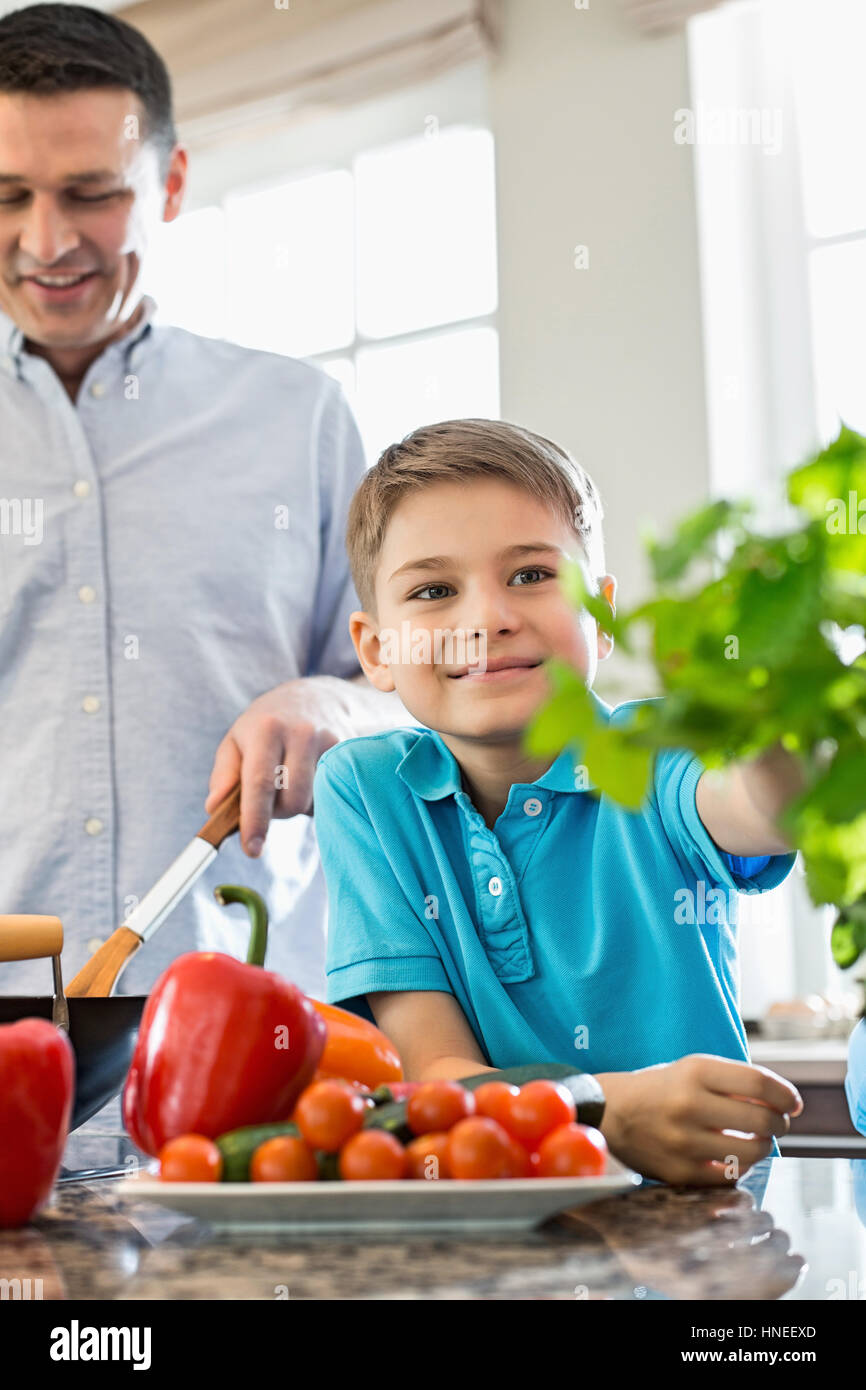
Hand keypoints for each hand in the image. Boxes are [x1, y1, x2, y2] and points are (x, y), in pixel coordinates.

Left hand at [205, 677, 352, 856]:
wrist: (316, 697)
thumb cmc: (266, 725)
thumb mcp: (236, 741)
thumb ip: (224, 775)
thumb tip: (215, 808)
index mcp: (266, 730)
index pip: (260, 783)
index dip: (255, 820)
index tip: (252, 850)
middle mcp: (301, 733)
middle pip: (291, 800)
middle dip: (278, 813)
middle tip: (270, 799)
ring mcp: (329, 741)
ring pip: (313, 801)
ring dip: (298, 805)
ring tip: (292, 782)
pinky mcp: (349, 752)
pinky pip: (332, 795)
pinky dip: (318, 798)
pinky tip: (312, 779)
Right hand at [594, 1054, 801, 1185]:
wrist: (611, 1114)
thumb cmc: (663, 1089)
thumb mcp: (693, 1070)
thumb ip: (735, 1082)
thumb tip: (784, 1103)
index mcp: (694, 1072)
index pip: (759, 1083)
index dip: (785, 1094)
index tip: (793, 1103)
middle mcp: (689, 1105)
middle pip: (761, 1119)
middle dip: (779, 1123)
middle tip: (778, 1123)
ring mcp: (684, 1142)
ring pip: (752, 1152)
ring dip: (764, 1146)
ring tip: (757, 1139)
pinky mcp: (680, 1172)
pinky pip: (730, 1176)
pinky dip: (740, 1166)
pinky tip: (735, 1156)